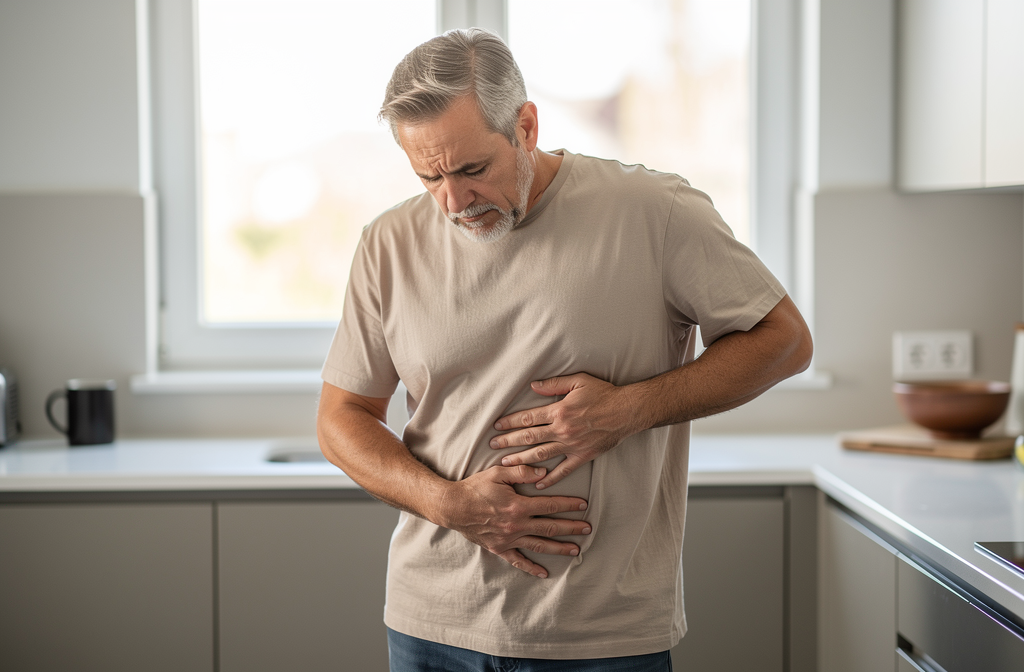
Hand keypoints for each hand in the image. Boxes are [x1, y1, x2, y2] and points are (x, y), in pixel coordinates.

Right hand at [438, 464, 590, 578]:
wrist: (452, 507)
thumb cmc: (474, 488)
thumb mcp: (497, 473)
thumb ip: (522, 472)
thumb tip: (543, 473)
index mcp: (518, 505)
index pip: (550, 505)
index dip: (568, 505)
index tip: (583, 505)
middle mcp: (516, 525)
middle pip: (550, 527)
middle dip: (571, 528)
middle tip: (588, 529)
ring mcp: (508, 539)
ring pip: (539, 545)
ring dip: (559, 548)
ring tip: (576, 550)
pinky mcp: (499, 548)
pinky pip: (518, 560)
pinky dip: (531, 568)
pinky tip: (544, 573)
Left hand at [490, 373, 638, 488]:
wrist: (627, 411)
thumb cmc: (603, 394)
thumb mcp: (578, 381)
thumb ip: (554, 384)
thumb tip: (533, 386)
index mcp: (559, 411)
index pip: (528, 418)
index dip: (510, 422)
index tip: (497, 426)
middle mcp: (562, 430)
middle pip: (529, 437)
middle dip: (509, 441)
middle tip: (493, 446)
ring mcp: (572, 445)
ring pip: (540, 455)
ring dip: (521, 459)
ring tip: (505, 463)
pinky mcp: (582, 456)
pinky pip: (563, 470)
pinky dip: (549, 478)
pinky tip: (536, 484)